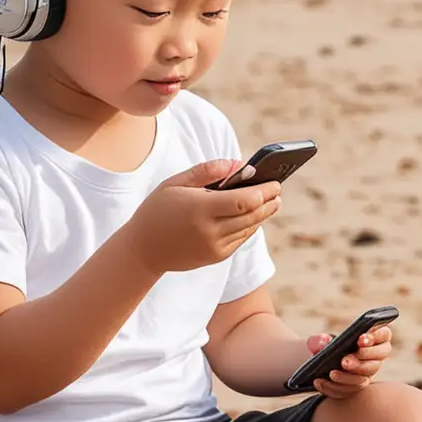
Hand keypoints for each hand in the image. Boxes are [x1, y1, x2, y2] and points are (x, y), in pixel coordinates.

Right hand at [125, 159, 280, 274]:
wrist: (143, 249)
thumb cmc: (158, 209)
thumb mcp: (176, 183)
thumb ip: (208, 171)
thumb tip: (238, 164)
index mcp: (200, 208)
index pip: (244, 200)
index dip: (264, 191)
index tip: (275, 182)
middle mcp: (210, 230)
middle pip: (252, 215)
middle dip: (269, 202)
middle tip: (278, 191)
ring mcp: (214, 246)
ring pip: (248, 228)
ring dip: (262, 215)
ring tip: (272, 202)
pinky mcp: (216, 257)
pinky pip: (240, 239)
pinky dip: (249, 226)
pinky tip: (254, 217)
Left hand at [306, 322, 392, 399]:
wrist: (318, 363)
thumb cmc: (324, 346)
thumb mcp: (320, 340)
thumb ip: (321, 339)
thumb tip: (324, 343)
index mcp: (374, 337)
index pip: (383, 335)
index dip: (374, 337)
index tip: (360, 340)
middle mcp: (376, 357)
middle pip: (378, 359)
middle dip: (361, 360)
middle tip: (344, 361)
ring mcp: (368, 373)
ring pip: (364, 378)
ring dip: (348, 377)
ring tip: (332, 374)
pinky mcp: (356, 387)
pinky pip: (349, 391)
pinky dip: (333, 388)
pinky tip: (320, 382)